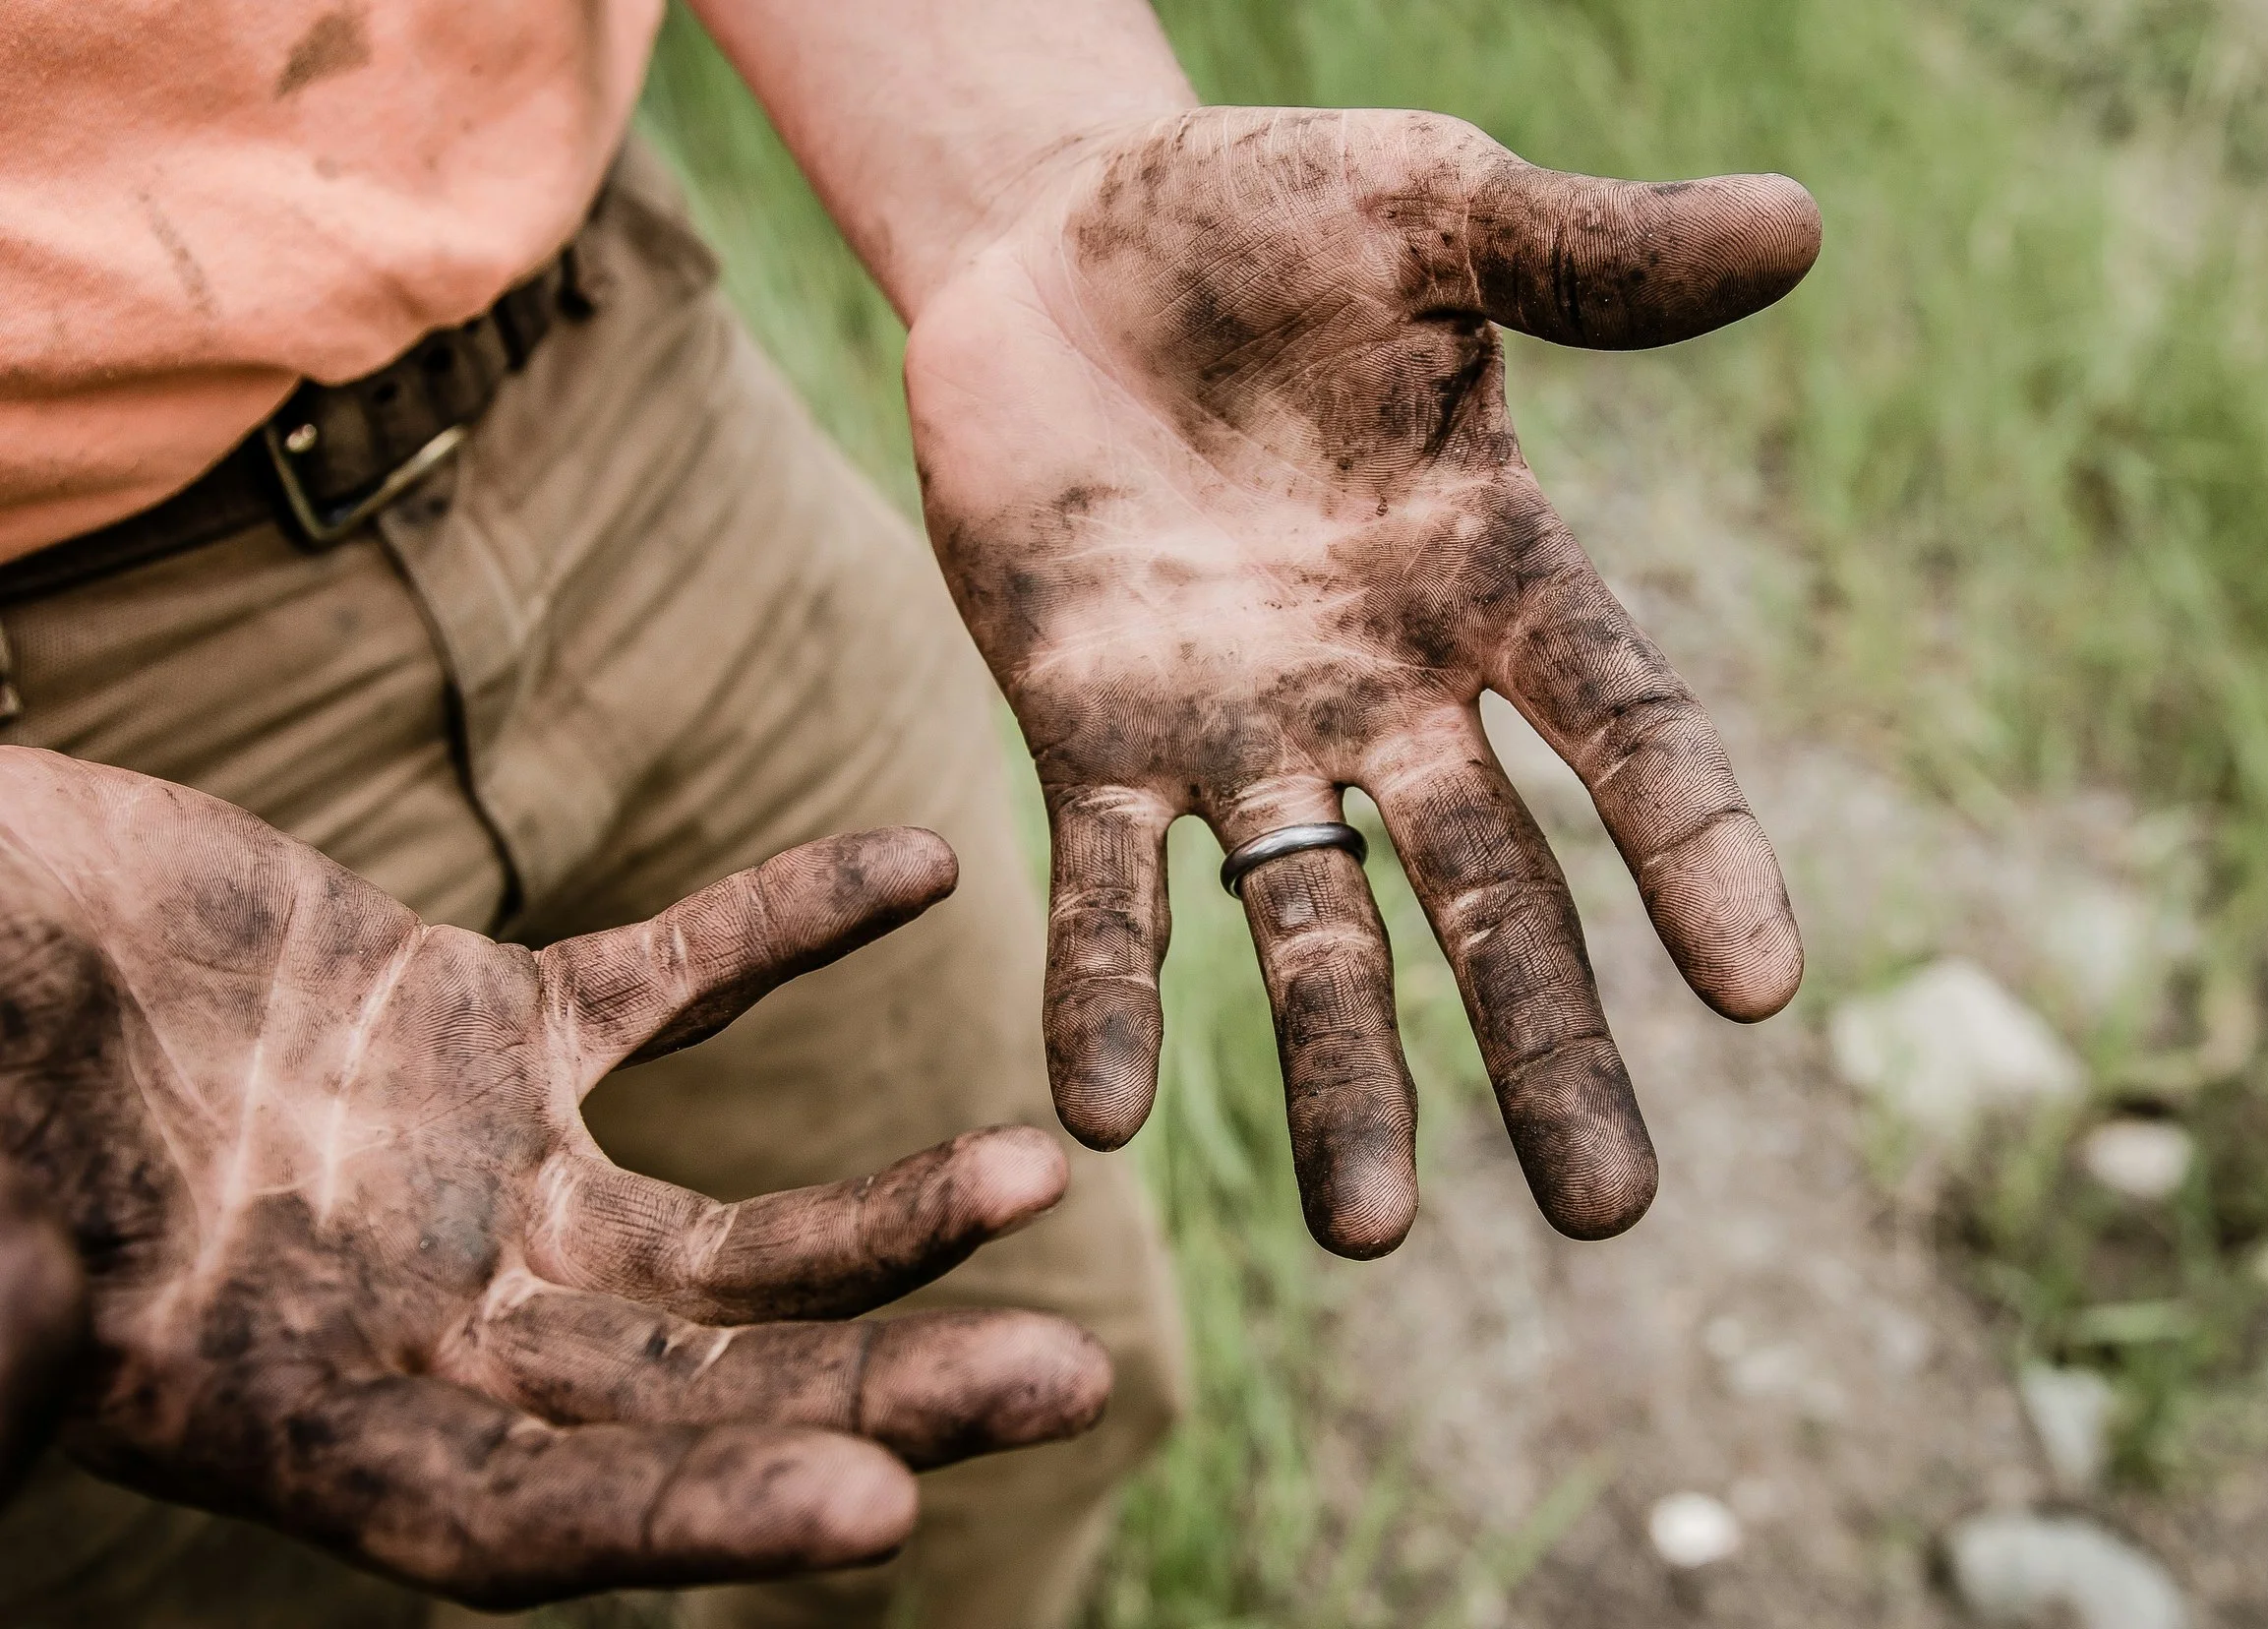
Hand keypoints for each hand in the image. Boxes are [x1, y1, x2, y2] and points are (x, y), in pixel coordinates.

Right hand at [0, 749, 1107, 1606]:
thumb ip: (3, 1310)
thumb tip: (29, 1357)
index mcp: (297, 1415)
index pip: (529, 1516)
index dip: (696, 1520)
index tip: (881, 1514)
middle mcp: (423, 1322)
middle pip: (693, 1394)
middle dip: (878, 1393)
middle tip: (1072, 1383)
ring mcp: (477, 1176)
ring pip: (726, 1231)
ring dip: (886, 1210)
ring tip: (1038, 1171)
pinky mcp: (492, 1023)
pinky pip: (676, 978)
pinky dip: (790, 921)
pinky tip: (921, 863)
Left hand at [908, 107, 1815, 1256]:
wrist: (1056, 242)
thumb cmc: (1262, 216)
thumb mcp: (1431, 209)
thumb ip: (1590, 255)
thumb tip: (1801, 223)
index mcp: (1492, 571)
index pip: (1625, 726)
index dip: (1694, 848)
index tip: (1764, 988)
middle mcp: (1385, 686)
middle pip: (1491, 888)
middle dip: (1544, 1045)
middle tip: (1609, 1215)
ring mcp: (1239, 728)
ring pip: (1307, 929)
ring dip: (1340, 1076)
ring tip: (1365, 1234)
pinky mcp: (1087, 735)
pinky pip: (1102, 888)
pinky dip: (1104, 994)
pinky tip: (1097, 1117)